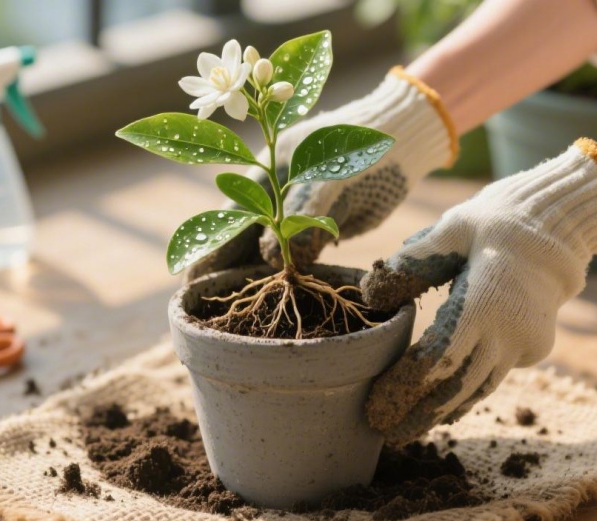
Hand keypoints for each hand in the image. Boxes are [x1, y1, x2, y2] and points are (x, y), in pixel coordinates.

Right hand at [184, 67, 455, 280]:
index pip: (230, 216)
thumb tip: (274, 257)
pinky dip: (291, 272)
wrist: (404, 139)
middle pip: (244, 235)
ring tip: (236, 305)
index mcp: (267, 172)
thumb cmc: (364, 147)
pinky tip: (282, 291)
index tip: (193, 280)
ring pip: (271, 248)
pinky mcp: (325, 226)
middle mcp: (278, 193)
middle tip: (203, 303)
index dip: (211, 248)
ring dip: (257, 274)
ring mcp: (300, 210)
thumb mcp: (331, 176)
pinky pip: (301, 253)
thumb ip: (304, 212)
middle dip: (226, 268)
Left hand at [362, 138, 596, 442]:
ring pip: (479, 388)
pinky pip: (495, 377)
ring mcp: (526, 343)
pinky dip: (467, 392)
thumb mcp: (450, 230)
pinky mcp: (536, 347)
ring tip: (408, 428)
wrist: (556, 228)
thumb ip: (411, 262)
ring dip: (443, 411)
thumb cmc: (493, 223)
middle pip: (457, 386)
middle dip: (419, 412)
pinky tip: (443, 405)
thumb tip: (369, 293)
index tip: (377, 405)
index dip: (405, 386)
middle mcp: (508, 332)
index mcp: (484, 302)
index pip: (437, 358)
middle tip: (384, 432)